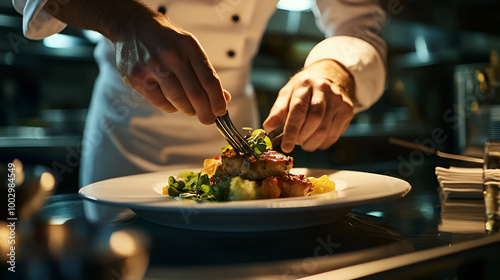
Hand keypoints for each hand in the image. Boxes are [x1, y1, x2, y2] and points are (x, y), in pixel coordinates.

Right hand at [113, 14, 229, 123]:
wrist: (133, 27)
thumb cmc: (167, 42)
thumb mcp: (189, 48)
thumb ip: (205, 72)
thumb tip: (223, 98)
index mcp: (189, 47)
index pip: (210, 81)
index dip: (218, 101)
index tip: (221, 112)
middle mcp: (172, 56)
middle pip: (196, 95)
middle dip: (206, 113)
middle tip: (208, 119)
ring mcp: (153, 67)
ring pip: (179, 101)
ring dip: (189, 111)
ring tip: (192, 110)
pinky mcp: (137, 78)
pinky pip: (161, 103)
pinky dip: (172, 108)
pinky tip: (174, 103)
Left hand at [263, 59, 353, 152]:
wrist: (329, 77)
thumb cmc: (304, 89)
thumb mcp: (287, 94)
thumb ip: (277, 111)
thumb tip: (268, 128)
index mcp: (305, 85)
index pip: (298, 110)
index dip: (291, 131)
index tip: (286, 146)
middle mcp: (324, 90)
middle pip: (314, 120)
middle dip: (301, 137)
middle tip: (295, 141)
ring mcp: (338, 100)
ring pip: (325, 131)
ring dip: (311, 143)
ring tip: (304, 141)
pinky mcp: (347, 110)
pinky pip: (334, 135)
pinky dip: (322, 143)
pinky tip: (315, 139)